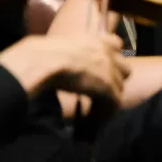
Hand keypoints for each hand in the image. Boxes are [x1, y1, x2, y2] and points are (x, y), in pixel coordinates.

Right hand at [0, 33, 126, 102]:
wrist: (39, 62)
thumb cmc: (36, 54)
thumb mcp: (54, 48)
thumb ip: (65, 53)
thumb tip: (53, 64)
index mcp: (93, 40)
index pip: (116, 43)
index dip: (112, 58)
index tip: (104, 69)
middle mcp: (105, 52)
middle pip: (125, 69)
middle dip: (115, 81)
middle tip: (98, 94)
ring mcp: (109, 68)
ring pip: (120, 88)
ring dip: (108, 100)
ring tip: (94, 111)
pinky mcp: (107, 86)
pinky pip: (113, 103)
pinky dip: (104, 113)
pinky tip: (91, 120)